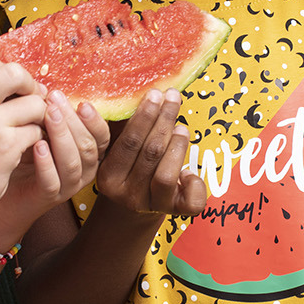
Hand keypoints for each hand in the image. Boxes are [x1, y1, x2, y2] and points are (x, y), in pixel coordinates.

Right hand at [0, 50, 46, 226]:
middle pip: (14, 72)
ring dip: (38, 118)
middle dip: (30, 87)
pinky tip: (21, 152)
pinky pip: (37, 130)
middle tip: (31, 105)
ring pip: (34, 103)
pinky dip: (37, 141)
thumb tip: (20, 72)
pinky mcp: (4, 147)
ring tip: (24, 133)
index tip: (12, 90)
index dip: (7, 71)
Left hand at [0, 89, 109, 221]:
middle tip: (55, 102)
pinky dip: (46, 163)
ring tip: (47, 116)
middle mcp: (83, 170)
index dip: (94, 120)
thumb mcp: (39, 126)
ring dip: (61, 137)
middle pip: (88, 146)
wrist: (1, 182)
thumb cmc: (22, 149)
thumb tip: (48, 87)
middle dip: (72, 121)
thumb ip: (49, 111)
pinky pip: (52, 182)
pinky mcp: (48, 198)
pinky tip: (37, 146)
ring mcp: (67, 186)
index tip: (81, 102)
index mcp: (88, 151)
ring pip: (73, 163)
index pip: (102, 136)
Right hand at [94, 88, 205, 218]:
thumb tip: (128, 91)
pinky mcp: (174, 213)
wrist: (129, 212)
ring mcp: (151, 206)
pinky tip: (189, 171)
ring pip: (167, 175)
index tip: (155, 94)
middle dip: (164, 121)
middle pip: (150, 154)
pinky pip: (190, 202)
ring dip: (177, 146)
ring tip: (182, 128)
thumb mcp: (114, 151)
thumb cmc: (125, 168)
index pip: (128, 143)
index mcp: (108, 177)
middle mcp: (127, 194)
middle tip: (173, 97)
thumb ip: (118, 127)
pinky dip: (195, 184)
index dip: (144, 116)